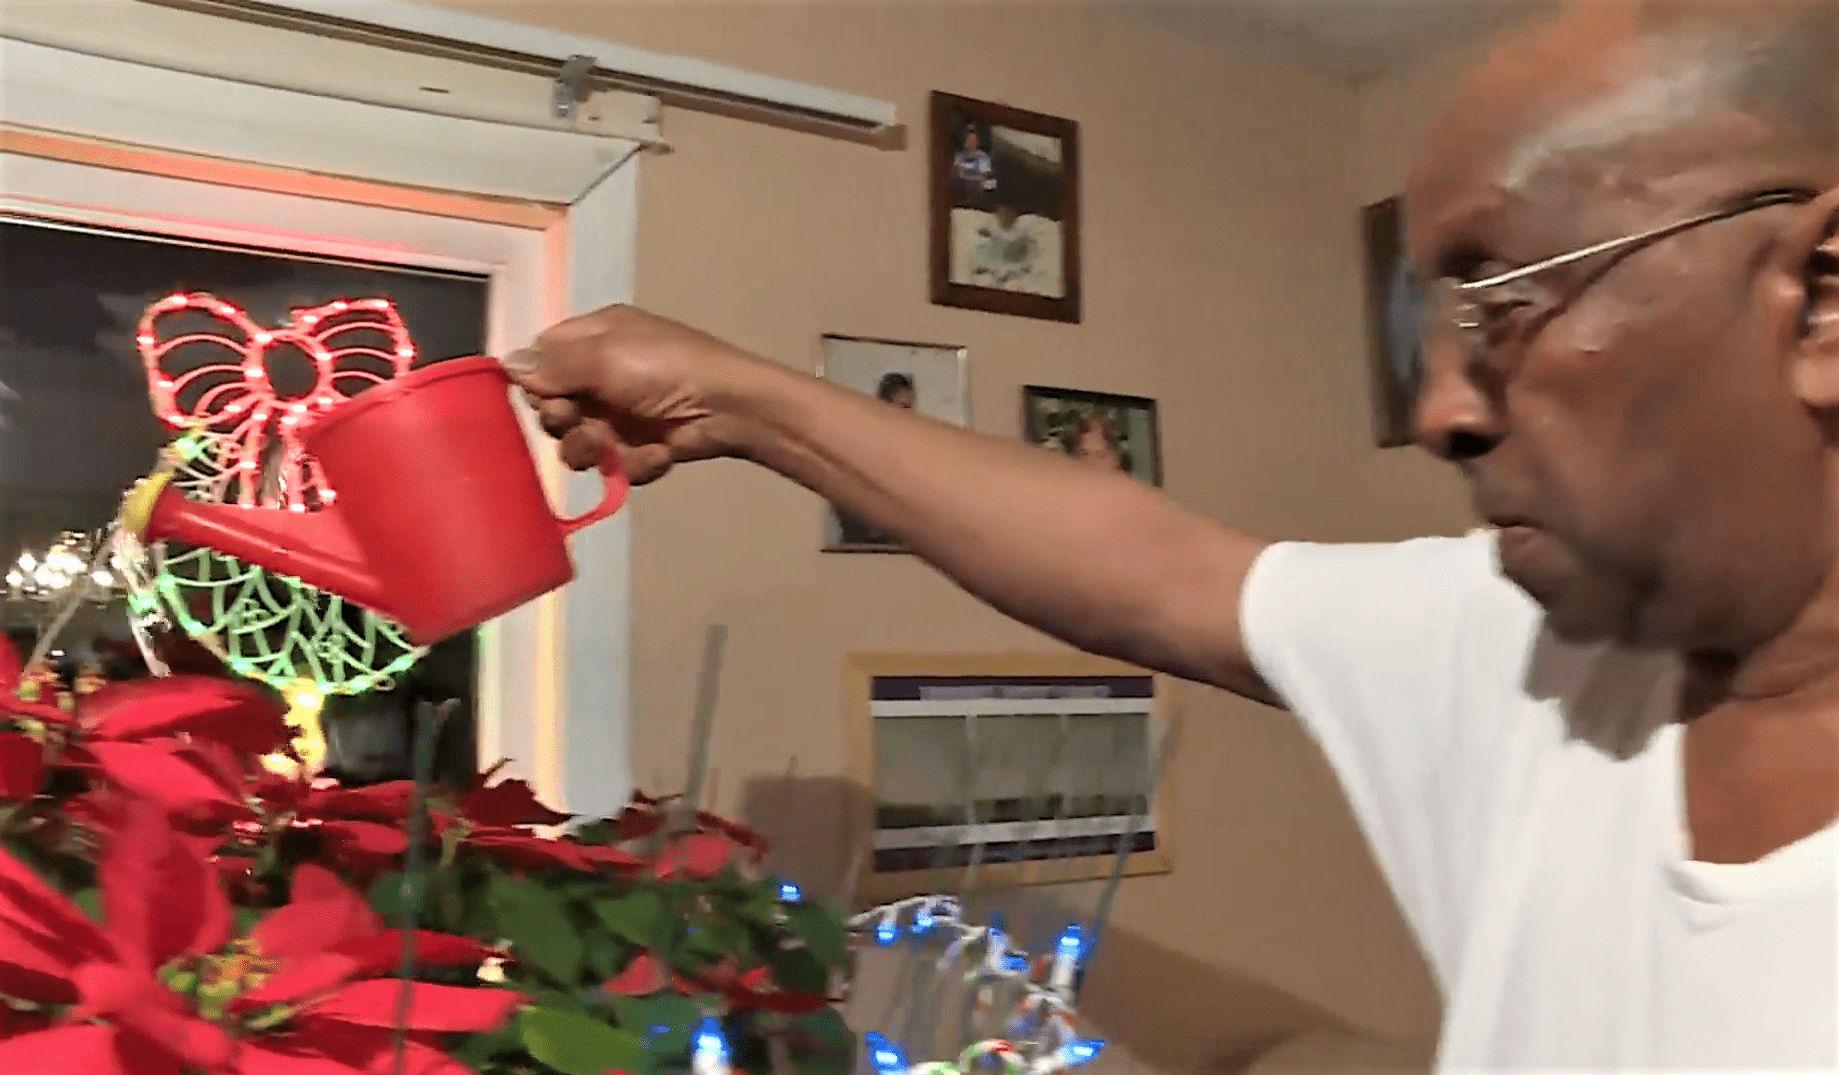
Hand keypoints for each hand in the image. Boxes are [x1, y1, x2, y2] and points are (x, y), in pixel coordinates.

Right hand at [500, 305, 754, 484]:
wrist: (729, 408)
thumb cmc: (666, 368)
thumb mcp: (605, 356)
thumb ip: (554, 364)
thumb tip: (506, 364)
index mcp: (594, 337)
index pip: (542, 359)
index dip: (536, 383)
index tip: (543, 397)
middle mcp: (602, 374)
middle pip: (553, 406)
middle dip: (562, 421)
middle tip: (579, 421)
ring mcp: (621, 413)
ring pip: (578, 443)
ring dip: (590, 450)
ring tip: (610, 448)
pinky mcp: (640, 448)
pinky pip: (615, 465)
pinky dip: (633, 463)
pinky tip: (658, 452)